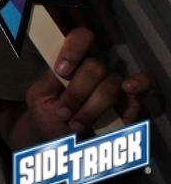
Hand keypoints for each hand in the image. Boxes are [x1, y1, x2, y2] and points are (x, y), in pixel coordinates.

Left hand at [24, 28, 151, 139]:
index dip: (74, 50)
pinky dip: (140, 85)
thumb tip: (64, 73)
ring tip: (77, 125)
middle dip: (77, 92)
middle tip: (63, 113)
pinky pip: (144, 87)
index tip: (62, 71)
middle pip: (95, 66)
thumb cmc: (48, 116)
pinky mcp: (131, 104)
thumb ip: (48, 81)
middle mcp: (96, 71)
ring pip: (111, 84)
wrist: (61, 144)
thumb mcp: (38, 98)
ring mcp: (115, 86)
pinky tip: (129, 88)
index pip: (81, 39)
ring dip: (92, 108)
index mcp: (73, 63)